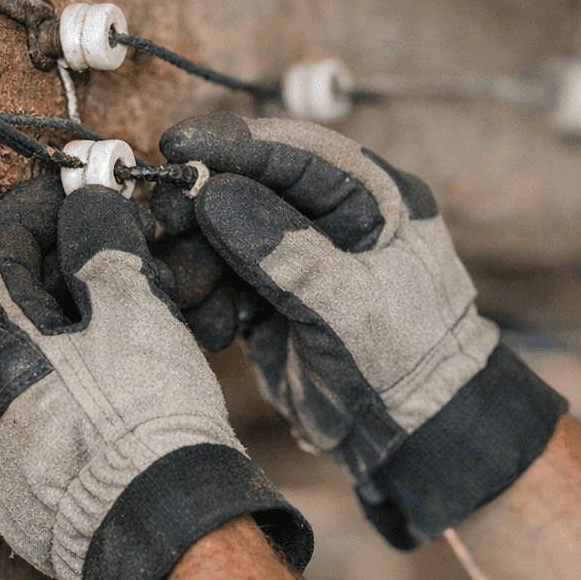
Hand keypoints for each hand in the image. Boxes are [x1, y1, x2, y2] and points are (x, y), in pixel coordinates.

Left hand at [0, 176, 311, 579]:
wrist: (160, 532)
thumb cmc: (147, 419)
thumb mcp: (134, 310)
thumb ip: (102, 243)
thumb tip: (88, 200)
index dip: (35, 210)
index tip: (78, 192)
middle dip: (47, 264)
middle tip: (104, 244)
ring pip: (9, 356)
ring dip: (52, 321)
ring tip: (115, 311)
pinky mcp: (11, 484)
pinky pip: (23, 405)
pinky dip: (56, 374)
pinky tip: (106, 377)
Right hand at [155, 113, 567, 548]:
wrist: (417, 437)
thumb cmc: (410, 363)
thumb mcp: (350, 303)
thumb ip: (284, 249)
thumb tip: (215, 191)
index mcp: (376, 201)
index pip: (299, 152)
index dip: (236, 144)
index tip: (180, 143)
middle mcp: (336, 221)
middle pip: (251, 188)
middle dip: (202, 207)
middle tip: (163, 223)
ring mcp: (302, 261)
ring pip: (226, 235)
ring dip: (196, 259)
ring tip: (185, 289)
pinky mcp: (274, 302)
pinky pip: (222, 283)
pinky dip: (205, 300)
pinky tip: (210, 328)